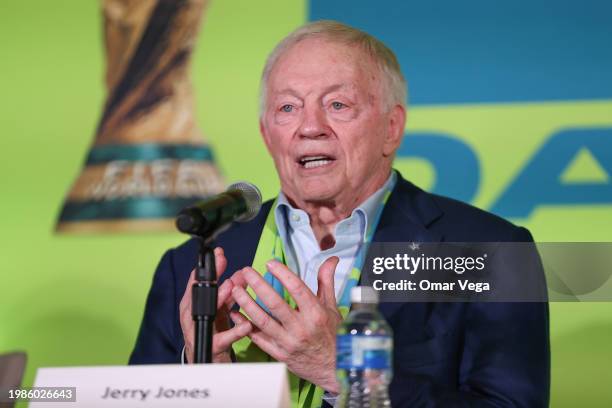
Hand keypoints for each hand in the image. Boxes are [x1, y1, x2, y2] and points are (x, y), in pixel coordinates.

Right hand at [179, 247, 251, 362]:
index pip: (198, 282)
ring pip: (207, 313)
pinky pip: (223, 339)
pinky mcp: (212, 346)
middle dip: (211, 278)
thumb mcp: (221, 307)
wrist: (208, 358)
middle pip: (200, 294)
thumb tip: (242, 273)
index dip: (208, 267)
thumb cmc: (213, 329)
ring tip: (232, 288)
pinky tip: (246, 325)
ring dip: (220, 299)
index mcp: (194, 304)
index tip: (218, 254)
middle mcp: (193, 316)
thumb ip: (230, 291)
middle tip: (222, 264)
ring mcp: (200, 331)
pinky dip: (235, 332)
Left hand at [231, 257, 341, 392]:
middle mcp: (301, 328)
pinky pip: (257, 338)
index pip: (297, 289)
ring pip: (262, 321)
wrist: (333, 367)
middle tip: (246, 272)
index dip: (282, 274)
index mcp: (315, 313)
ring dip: (246, 303)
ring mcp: (288, 342)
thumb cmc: (332, 335)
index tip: (270, 263)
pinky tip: (235, 314)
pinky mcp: (279, 353)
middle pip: (275, 303)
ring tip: (236, 289)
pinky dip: (244, 325)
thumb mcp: (332, 307)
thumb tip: (331, 259)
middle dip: (258, 285)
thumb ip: (326, 281)